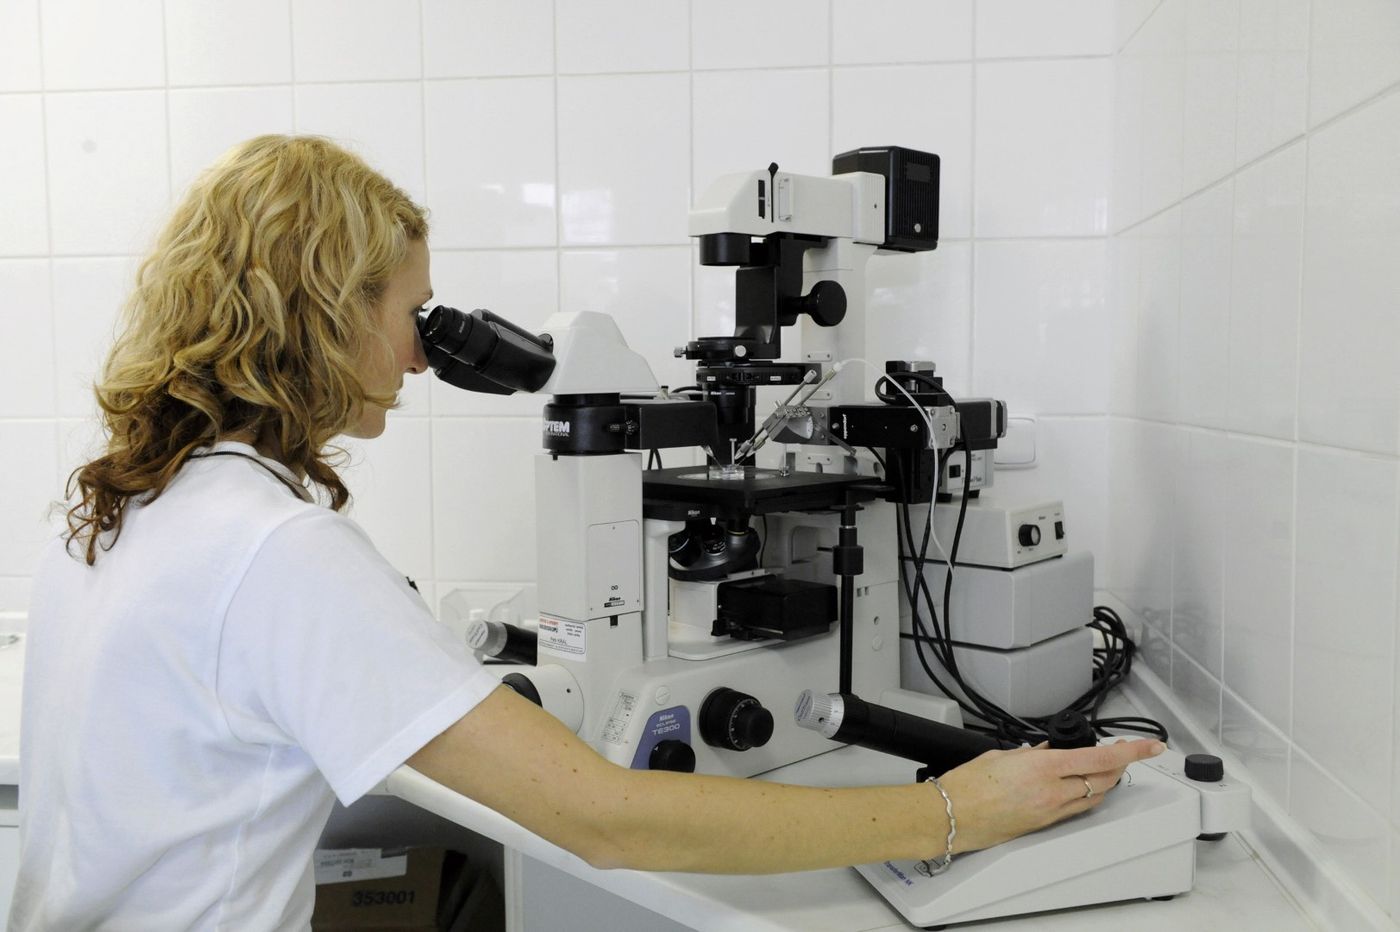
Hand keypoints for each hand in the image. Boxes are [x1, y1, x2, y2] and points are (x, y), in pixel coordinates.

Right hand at [936, 738, 1164, 853]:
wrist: (951, 817)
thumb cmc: (966, 786)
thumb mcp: (1002, 755)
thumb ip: (1031, 753)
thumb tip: (1046, 751)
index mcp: (1042, 768)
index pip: (1100, 759)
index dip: (1131, 752)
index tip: (1149, 746)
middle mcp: (1052, 792)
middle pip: (1104, 779)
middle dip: (1119, 765)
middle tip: (1125, 751)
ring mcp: (1050, 812)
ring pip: (1094, 796)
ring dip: (1105, 781)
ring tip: (1106, 766)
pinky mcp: (1044, 825)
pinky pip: (1077, 809)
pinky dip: (1087, 795)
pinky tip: (1082, 786)